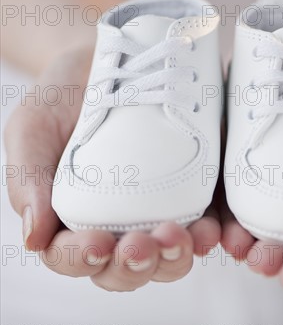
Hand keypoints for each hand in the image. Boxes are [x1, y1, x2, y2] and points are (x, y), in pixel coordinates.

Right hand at [4, 45, 219, 291]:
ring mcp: (159, 208)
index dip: (82, 261)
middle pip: (126, 268)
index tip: (95, 243)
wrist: (116, 56)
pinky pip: (207, 223)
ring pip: (168, 257)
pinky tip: (214, 228)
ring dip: (176, 259)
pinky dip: (214, 235)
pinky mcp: (194, 188)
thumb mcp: (33, 127)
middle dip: (135, 266)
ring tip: (181, 236)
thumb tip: (33, 238)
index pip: (73, 257)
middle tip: (141, 244)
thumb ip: (27, 178)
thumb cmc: (66, 95)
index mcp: (73, 218)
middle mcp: (118, 222)